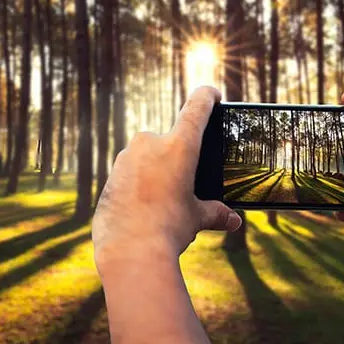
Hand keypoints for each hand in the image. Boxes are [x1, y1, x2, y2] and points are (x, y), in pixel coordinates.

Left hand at [92, 86, 241, 271]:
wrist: (129, 250)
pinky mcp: (111, 175)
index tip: (212, 93)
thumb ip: (216, 213)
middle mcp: (150, 143)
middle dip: (178, 157)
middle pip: (170, 139)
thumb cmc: (168, 229)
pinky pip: (130, 173)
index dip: (207, 97)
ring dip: (156, 170)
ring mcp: (126, 158)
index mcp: (179, 146)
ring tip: (165, 201)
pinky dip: (139, 183)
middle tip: (186, 181)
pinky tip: (145, 205)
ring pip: (147, 156)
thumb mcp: (197, 218)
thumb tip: (233, 221)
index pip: (196, 108)